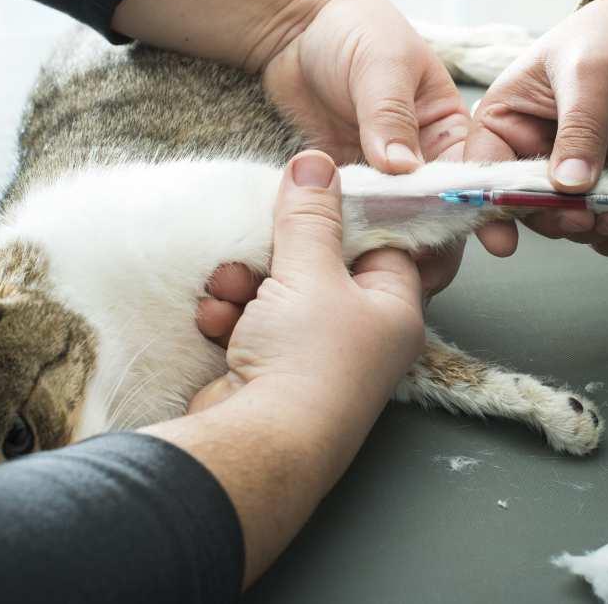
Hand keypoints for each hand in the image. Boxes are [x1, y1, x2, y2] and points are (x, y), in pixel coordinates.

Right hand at [155, 150, 423, 585]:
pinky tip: (214, 318)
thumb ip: (311, 216)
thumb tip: (317, 163)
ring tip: (226, 287)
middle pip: (321, 266)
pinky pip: (252, 325)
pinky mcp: (272, 371)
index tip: (313, 191)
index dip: (347, 214)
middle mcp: (361, 334)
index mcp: (393, 308)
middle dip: (277, 252)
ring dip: (244, 283)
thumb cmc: (306, 360)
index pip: (382, 243)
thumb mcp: (310, 272)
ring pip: (278, 293)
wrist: (258, 443)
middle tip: (257, 243)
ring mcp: (315, 356)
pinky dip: (230, 317)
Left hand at [260, 0, 470, 297]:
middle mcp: (423, 157)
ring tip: (386, 275)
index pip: (471, 174)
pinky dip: (353, 238)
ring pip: (398, 224)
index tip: (489, 238)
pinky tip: (347, 258)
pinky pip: (355, 218)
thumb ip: (390, 116)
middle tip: (428, 271)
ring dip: (393, 248)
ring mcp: (384, 176)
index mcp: (448, 126)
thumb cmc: (352, 29)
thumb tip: (403, 169)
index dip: (479, 206)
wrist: (294, 27)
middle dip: (437, 242)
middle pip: (439, 212)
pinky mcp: (347, 185)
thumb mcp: (380, 64)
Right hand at [465, 0, 607, 257]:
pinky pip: (599, 220)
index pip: (484, 169)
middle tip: (582, 218)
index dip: (490, 206)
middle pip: (523, 205)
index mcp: (505, 119)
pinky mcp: (604, 183)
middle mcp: (528, 150)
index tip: (505, 240)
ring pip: (561, 218)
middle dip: (551, 218)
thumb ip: (579, 131)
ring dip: (586, 228)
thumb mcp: (590, 75)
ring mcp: (568, 170)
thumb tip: (568, 186)